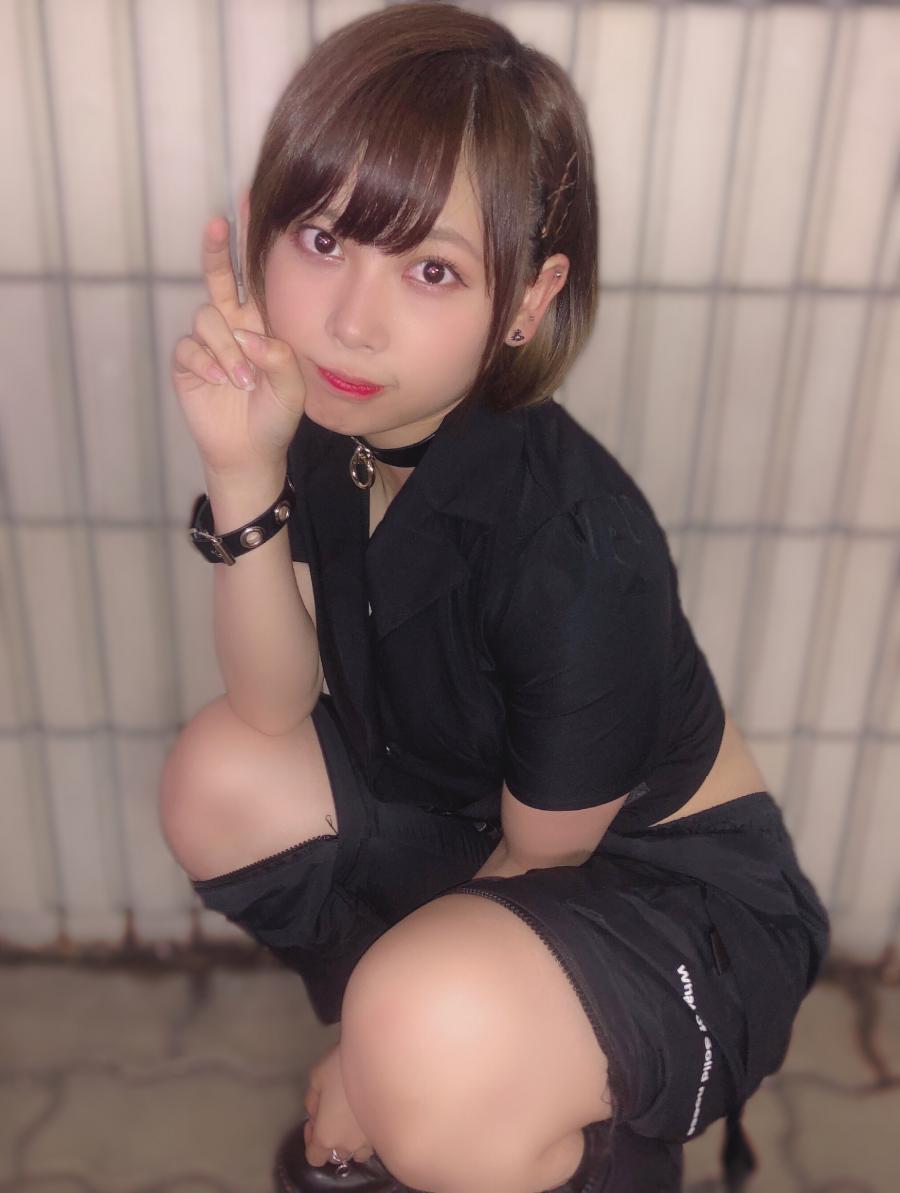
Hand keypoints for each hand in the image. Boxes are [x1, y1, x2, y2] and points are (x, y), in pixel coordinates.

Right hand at [171, 188, 306, 476]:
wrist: (250, 450)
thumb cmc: (276, 415)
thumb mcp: (292, 387)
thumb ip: (280, 359)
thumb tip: (251, 338)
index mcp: (261, 322)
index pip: (254, 276)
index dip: (247, 240)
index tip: (247, 199)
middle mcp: (233, 324)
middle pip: (218, 277)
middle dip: (216, 250)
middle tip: (216, 224)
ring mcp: (207, 342)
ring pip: (207, 318)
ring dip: (227, 350)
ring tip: (244, 381)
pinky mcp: (187, 363)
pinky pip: (189, 348)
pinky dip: (207, 364)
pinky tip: (221, 382)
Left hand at [303, 1041, 376, 1167]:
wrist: (382, 1062)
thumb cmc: (343, 1068)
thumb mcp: (316, 1077)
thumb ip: (312, 1100)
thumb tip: (316, 1113)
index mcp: (326, 1136)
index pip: (314, 1158)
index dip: (310, 1140)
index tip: (316, 1119)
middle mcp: (349, 1145)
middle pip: (337, 1156)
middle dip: (332, 1140)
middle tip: (335, 1114)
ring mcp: (370, 1141)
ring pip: (359, 1152)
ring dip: (354, 1141)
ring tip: (355, 1118)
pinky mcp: (387, 1132)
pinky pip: (374, 1141)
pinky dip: (369, 1133)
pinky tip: (370, 1112)